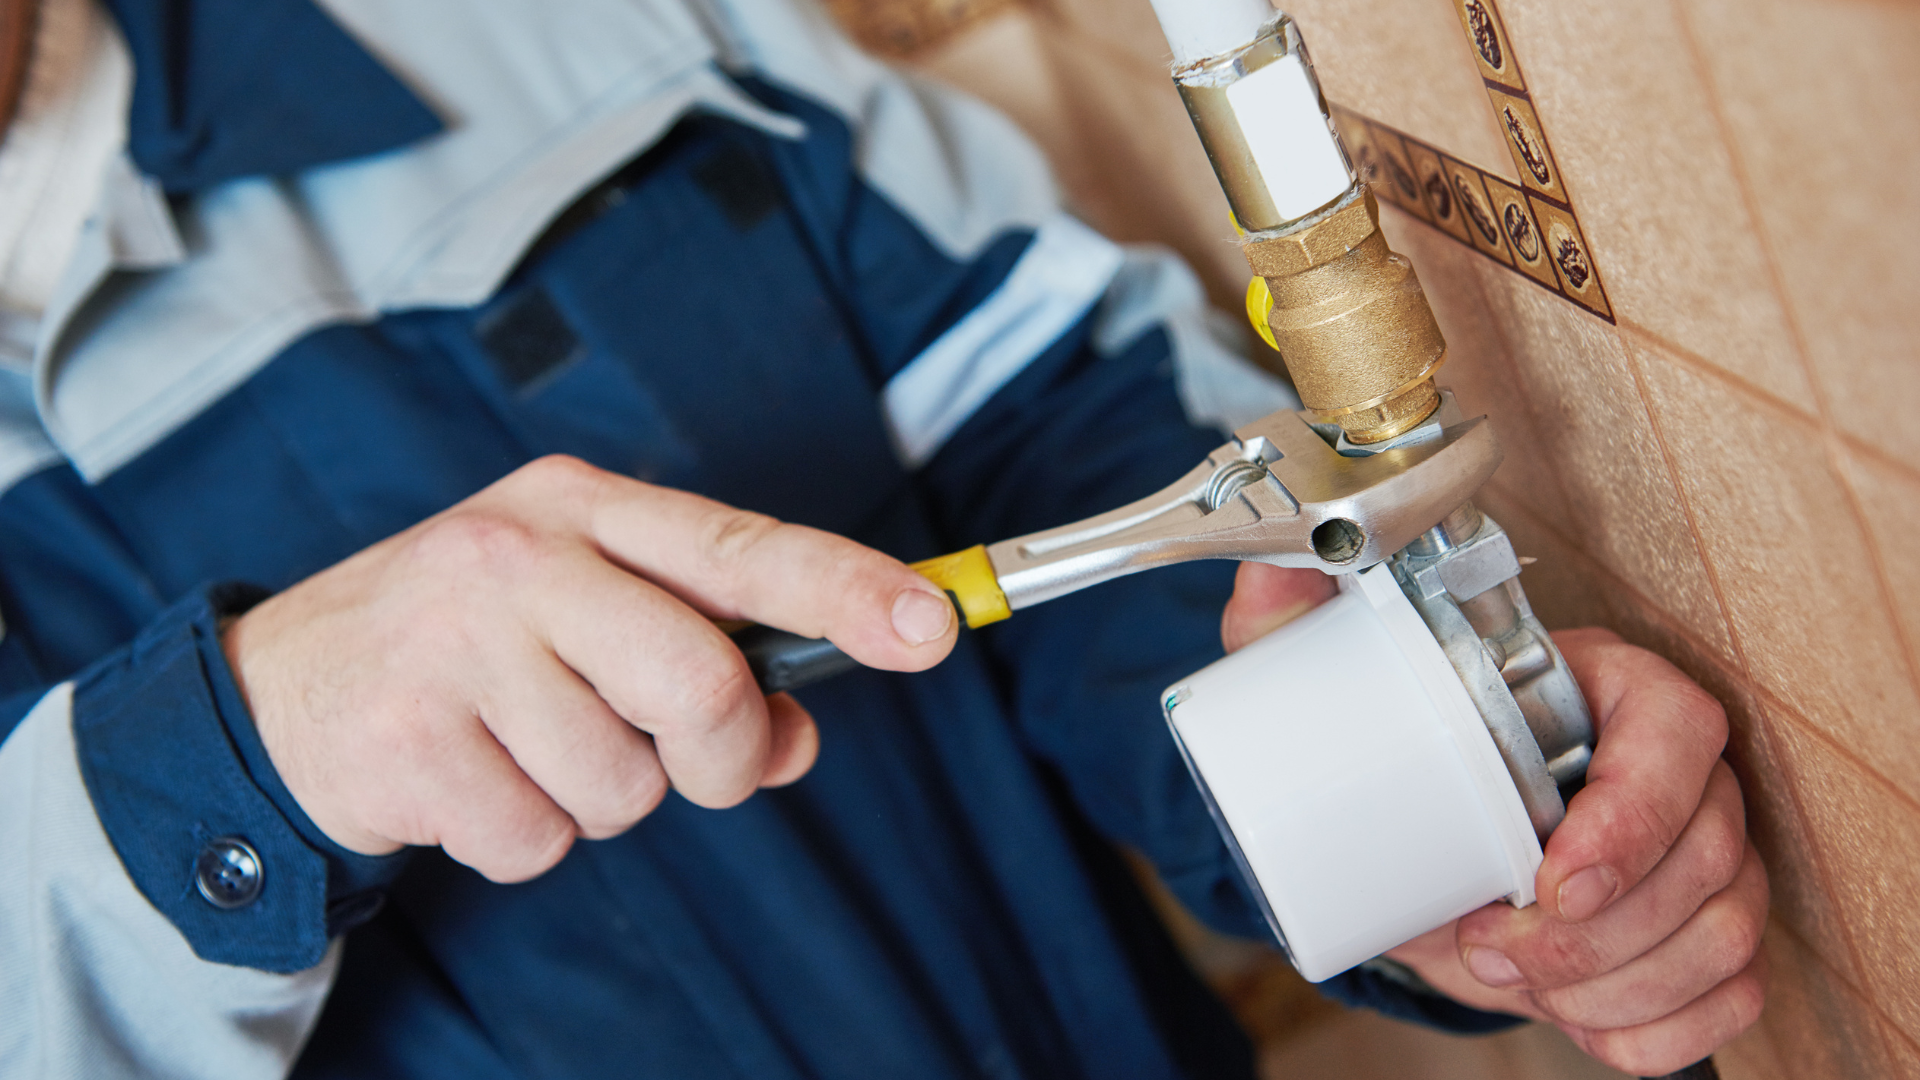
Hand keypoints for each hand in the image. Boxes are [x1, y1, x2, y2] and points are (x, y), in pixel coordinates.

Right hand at [224, 455, 957, 881]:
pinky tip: (473, 779)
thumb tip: (800, 733)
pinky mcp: (408, 738)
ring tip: (530, 748)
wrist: (282, 688)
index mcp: (584, 507)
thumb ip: (707, 655)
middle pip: (702, 683)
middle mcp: (520, 554)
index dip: (848, 589)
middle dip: (721, 756)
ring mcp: (456, 643)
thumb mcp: (586, 616)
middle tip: (688, 760)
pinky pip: (541, 840)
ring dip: (602, 799)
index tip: (934, 626)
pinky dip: (527, 836)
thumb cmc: (475, 646)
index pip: (741, 547)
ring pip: (626, 785)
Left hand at [1222, 564, 1767, 1074]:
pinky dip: (1657, 1031)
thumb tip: (1275, 568)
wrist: (1413, 838)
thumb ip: (1297, 620)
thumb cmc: (1401, 747)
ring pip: (1722, 933)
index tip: (1549, 879)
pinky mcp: (1697, 936)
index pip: (1680, 733)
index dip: (1635, 815)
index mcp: (1613, 691)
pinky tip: (1581, 1019)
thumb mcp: (1338, 680)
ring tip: (1509, 979)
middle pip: (1707, 852)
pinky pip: (1728, 1000)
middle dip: (1596, 934)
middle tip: (1487, 951)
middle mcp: (1678, 773)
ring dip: (1615, 985)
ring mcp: (1701, 857)